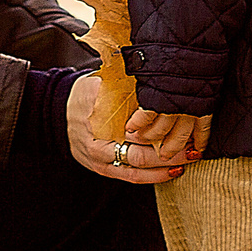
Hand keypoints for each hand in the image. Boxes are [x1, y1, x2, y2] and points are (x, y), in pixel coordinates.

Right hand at [67, 73, 196, 182]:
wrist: (58, 113)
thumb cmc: (87, 94)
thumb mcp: (101, 82)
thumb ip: (125, 83)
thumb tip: (156, 73)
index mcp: (99, 114)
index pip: (135, 123)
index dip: (161, 124)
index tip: (184, 119)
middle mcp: (99, 140)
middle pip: (139, 150)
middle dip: (170, 150)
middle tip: (193, 144)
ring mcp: (100, 158)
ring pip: (138, 168)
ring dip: (166, 165)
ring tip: (190, 158)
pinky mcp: (103, 170)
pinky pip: (132, 177)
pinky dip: (155, 176)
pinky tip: (174, 170)